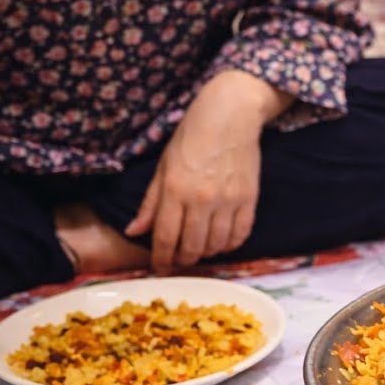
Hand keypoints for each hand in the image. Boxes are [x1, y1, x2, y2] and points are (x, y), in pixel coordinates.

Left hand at [125, 70, 289, 270]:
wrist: (231, 115)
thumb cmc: (192, 136)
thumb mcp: (163, 166)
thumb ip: (151, 202)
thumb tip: (134, 230)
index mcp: (175, 189)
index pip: (166, 237)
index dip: (161, 258)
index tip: (160, 268)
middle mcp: (202, 199)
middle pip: (192, 246)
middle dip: (183, 259)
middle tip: (179, 260)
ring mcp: (228, 200)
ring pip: (217, 244)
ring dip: (206, 253)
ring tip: (200, 249)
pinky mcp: (250, 199)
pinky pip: (241, 234)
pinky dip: (230, 244)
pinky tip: (221, 241)